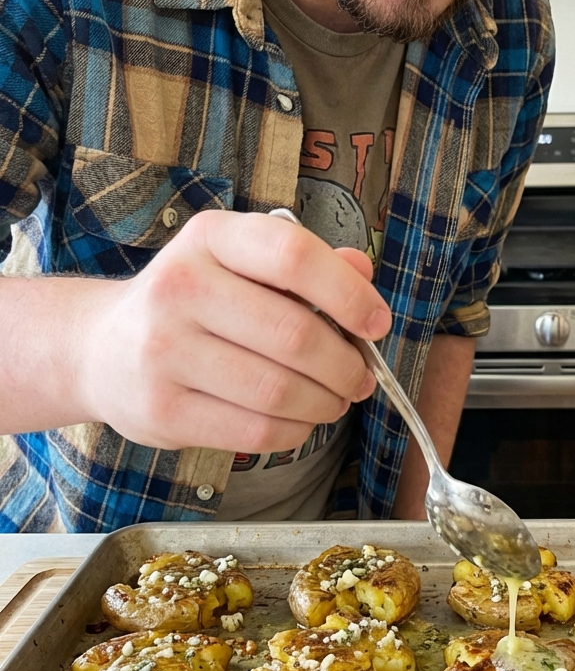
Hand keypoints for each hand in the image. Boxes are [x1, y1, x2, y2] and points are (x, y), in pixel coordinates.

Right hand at [79, 210, 390, 451]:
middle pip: (295, 334)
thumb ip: (303, 264)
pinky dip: (294, 432)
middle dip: (346, 365)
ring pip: (279, 391)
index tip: (376, 322)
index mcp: (209, 238)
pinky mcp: (161, 410)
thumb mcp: (239, 263)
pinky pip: (255, 431)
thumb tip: (363, 273)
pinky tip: (297, 421)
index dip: (348, 293)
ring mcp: (164, 351)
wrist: (101, 348)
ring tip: (333, 401)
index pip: (292, 256)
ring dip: (325, 403)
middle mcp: (180, 287)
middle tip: (360, 377)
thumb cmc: (192, 302)